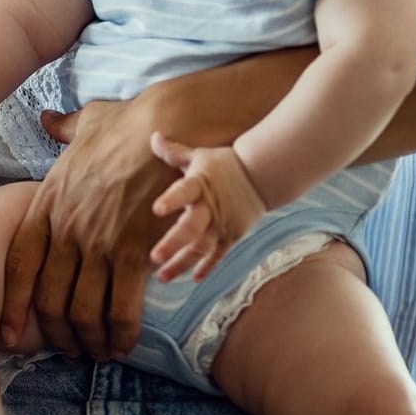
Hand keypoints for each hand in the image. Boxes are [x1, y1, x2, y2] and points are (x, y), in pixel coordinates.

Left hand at [0, 100, 177, 359]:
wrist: (168, 125)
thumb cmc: (129, 124)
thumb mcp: (84, 123)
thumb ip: (62, 130)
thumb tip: (47, 120)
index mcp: (47, 204)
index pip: (18, 265)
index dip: (13, 305)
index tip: (9, 333)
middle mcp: (66, 229)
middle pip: (48, 298)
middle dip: (56, 333)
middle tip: (68, 349)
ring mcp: (97, 242)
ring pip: (82, 310)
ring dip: (89, 339)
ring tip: (97, 352)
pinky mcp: (133, 252)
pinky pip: (121, 307)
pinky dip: (121, 332)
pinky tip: (124, 343)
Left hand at [147, 134, 267, 282]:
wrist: (262, 175)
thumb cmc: (224, 164)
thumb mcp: (199, 156)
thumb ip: (174, 152)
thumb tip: (153, 136)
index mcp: (199, 184)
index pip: (184, 191)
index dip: (171, 200)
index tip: (156, 209)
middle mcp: (210, 207)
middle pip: (191, 228)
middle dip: (173, 243)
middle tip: (155, 257)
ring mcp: (222, 224)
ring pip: (201, 248)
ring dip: (182, 263)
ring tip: (162, 276)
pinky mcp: (231, 235)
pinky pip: (218, 255)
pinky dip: (207, 267)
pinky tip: (193, 278)